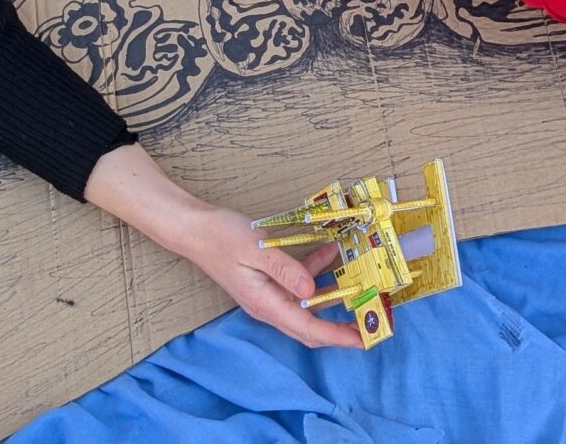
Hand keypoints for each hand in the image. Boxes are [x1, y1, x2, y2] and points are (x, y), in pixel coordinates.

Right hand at [83, 144, 361, 350]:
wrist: (193, 228)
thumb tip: (313, 291)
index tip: (365, 339)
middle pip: (311, 326)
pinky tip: (330, 250)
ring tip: (360, 282)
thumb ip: (286, 268)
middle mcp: (268, 305)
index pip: (308, 329)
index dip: (338, 336)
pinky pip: (297, 284)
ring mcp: (267, 294)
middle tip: (371, 319)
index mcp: (265, 303)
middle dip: (341, 326)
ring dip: (332, 294)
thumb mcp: (256, 248)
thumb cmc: (221, 236)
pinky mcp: (266, 281)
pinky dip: (316, 271)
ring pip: (306, 304)